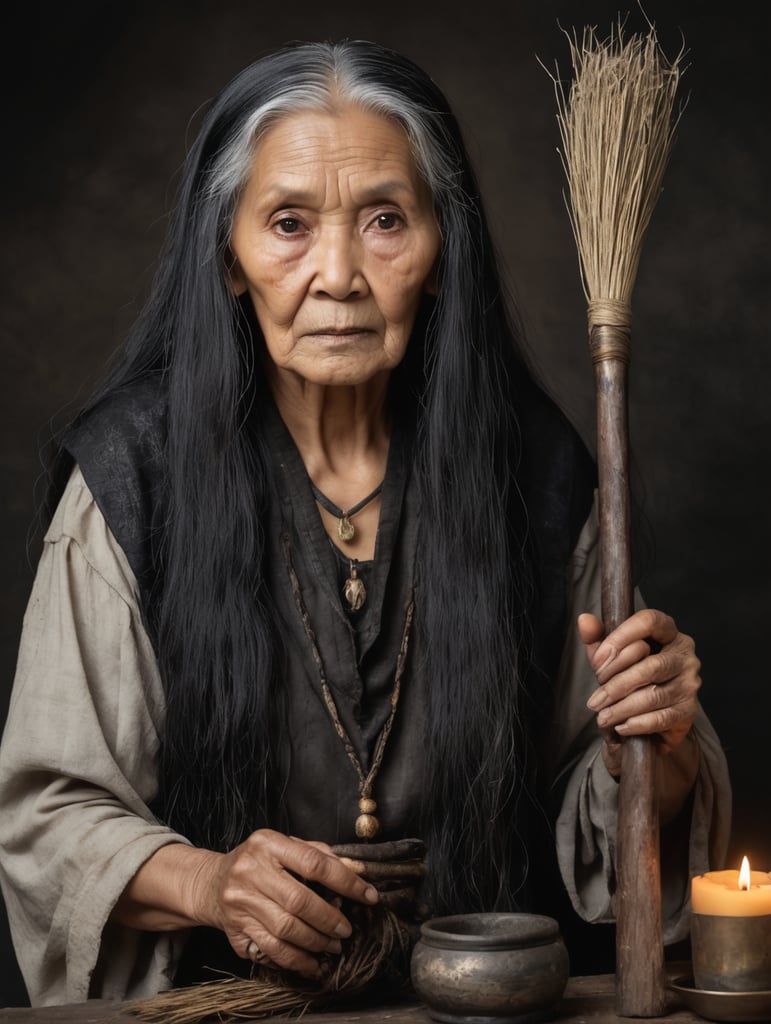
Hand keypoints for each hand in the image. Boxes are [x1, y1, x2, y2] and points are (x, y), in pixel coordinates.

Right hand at [191, 829, 378, 977]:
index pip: (314, 862)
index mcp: (267, 843)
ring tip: (333, 946)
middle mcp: (250, 870)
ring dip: (316, 942)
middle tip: (347, 930)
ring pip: (286, 929)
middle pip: (299, 901)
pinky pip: (271, 950)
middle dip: (330, 919)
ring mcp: (240, 901)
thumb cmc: (259, 861)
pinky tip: (312, 962)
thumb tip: (356, 870)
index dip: (346, 881)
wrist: (212, 882)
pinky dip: (296, 960)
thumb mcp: (283, 845)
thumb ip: (317, 853)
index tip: (368, 895)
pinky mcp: (235, 928)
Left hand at [578, 608, 700, 776]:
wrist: (653, 716)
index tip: (597, 661)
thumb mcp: (611, 655)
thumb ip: (597, 638)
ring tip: (602, 717)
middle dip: (615, 685)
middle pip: (649, 666)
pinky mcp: (689, 710)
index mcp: (667, 632)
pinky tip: (620, 726)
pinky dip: (636, 724)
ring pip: (652, 695)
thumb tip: (584, 620)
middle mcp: (685, 655)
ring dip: (621, 708)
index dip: (621, 637)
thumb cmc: (630, 675)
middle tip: (594, 701)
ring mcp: (689, 683)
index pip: (649, 621)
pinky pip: (660, 717)